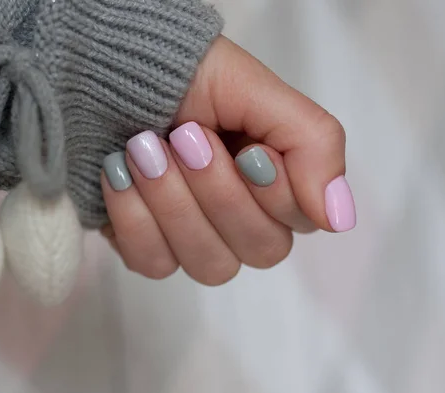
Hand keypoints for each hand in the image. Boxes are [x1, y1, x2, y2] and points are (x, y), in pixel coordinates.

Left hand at [100, 36, 355, 284]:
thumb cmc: (185, 78)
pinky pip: (154, 264)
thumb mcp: (257, 90)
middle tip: (185, 137)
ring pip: (209, 265)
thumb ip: (313, 144)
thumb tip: (339, 220)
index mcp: (274, 180)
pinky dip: (134, 216)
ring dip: (174, 202)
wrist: (105, 75)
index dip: (271, 191)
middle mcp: (240, 218)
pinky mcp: (149, 248)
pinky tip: (119, 173)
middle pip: (258, 251)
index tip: (245, 147)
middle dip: (218, 192)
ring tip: (143, 147)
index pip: (299, 221)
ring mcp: (194, 239)